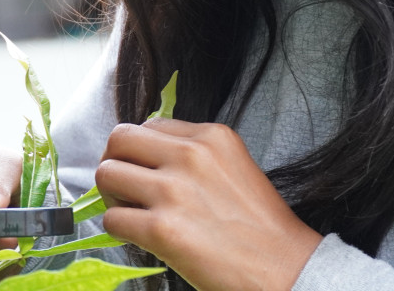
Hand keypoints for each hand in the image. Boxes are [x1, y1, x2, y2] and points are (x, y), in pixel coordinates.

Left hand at [96, 120, 321, 290]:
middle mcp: (190, 155)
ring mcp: (174, 191)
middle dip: (114, 163)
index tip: (144, 171)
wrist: (287, 268)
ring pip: (106, 175)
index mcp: (210, 137)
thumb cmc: (260, 226)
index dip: (139, 150)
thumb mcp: (233, 166)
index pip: (149, 125)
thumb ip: (193, 155)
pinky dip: (117, 231)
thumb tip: (146, 160)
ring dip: (111, 197)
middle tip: (124, 189)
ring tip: (131, 213)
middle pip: (119, 139)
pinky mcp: (162, 229)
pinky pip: (112, 220)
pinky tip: (139, 237)